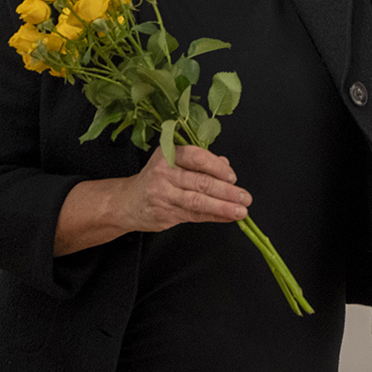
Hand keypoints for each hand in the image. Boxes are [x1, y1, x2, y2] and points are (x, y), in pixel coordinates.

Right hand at [120, 144, 250, 231]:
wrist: (127, 201)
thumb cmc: (156, 178)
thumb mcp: (173, 161)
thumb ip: (199, 162)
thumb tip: (225, 165)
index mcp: (169, 154)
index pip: (197, 157)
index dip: (217, 167)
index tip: (232, 177)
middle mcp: (164, 172)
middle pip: (200, 182)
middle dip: (226, 191)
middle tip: (244, 197)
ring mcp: (163, 194)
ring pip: (198, 201)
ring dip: (223, 207)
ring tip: (240, 211)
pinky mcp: (165, 213)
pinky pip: (194, 215)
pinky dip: (214, 216)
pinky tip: (227, 217)